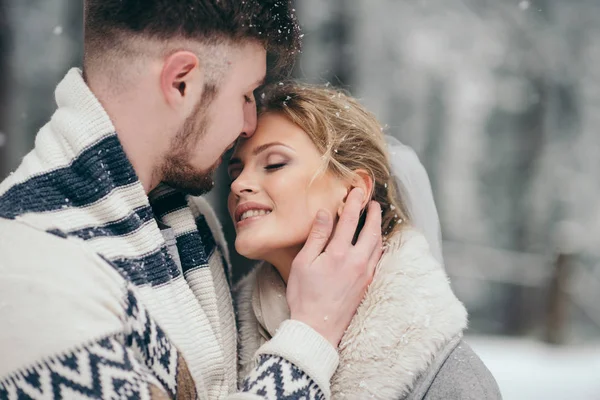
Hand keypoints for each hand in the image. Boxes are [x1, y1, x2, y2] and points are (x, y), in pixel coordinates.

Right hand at [286, 188, 382, 346]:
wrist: (317, 328)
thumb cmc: (305, 296)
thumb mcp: (303, 262)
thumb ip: (317, 236)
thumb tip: (325, 214)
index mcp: (339, 253)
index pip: (350, 220)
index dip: (355, 203)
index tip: (357, 191)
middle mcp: (357, 261)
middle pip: (371, 231)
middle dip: (373, 214)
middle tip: (372, 202)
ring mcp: (365, 274)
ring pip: (378, 245)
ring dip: (378, 229)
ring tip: (375, 219)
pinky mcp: (366, 285)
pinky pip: (377, 259)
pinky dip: (378, 246)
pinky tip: (375, 245)